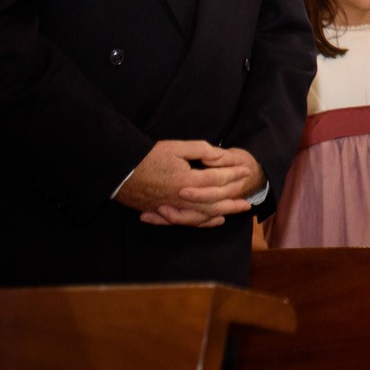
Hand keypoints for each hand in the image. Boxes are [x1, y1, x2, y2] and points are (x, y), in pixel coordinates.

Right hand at [117, 140, 256, 226]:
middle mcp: (182, 198)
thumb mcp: (176, 147)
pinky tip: (214, 221)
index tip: (246, 170)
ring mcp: (172, 208)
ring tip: (236, 212)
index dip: (233, 174)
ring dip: (221, 213)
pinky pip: (187, 221)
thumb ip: (201, 150)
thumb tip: (220, 154)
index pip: (217, 179)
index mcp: (187, 181)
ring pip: (203, 215)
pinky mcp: (163, 212)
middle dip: (233, 201)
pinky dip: (203, 222)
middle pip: (214, 202)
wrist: (120, 172)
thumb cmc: (148, 157)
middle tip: (249, 202)